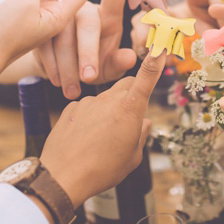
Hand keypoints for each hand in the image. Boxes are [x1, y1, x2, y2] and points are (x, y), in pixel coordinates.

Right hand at [6, 0, 136, 98]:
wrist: (62, 73)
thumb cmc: (92, 67)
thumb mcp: (107, 69)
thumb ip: (118, 64)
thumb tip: (129, 58)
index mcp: (107, 16)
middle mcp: (83, 8)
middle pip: (86, 22)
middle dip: (87, 53)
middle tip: (88, 78)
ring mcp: (59, 10)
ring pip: (61, 32)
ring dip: (63, 64)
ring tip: (68, 90)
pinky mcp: (39, 18)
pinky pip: (39, 31)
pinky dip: (43, 52)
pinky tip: (43, 56)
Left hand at [40, 52, 166, 205]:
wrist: (63, 176)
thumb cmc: (102, 170)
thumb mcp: (132, 157)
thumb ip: (140, 136)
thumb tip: (145, 124)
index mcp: (129, 110)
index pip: (146, 78)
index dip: (156, 61)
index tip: (160, 47)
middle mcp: (109, 99)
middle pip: (126, 85)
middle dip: (132, 94)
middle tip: (130, 118)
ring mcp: (88, 102)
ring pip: (105, 98)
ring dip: (109, 110)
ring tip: (102, 138)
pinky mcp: (71, 108)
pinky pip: (86, 107)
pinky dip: (89, 117)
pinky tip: (84, 138)